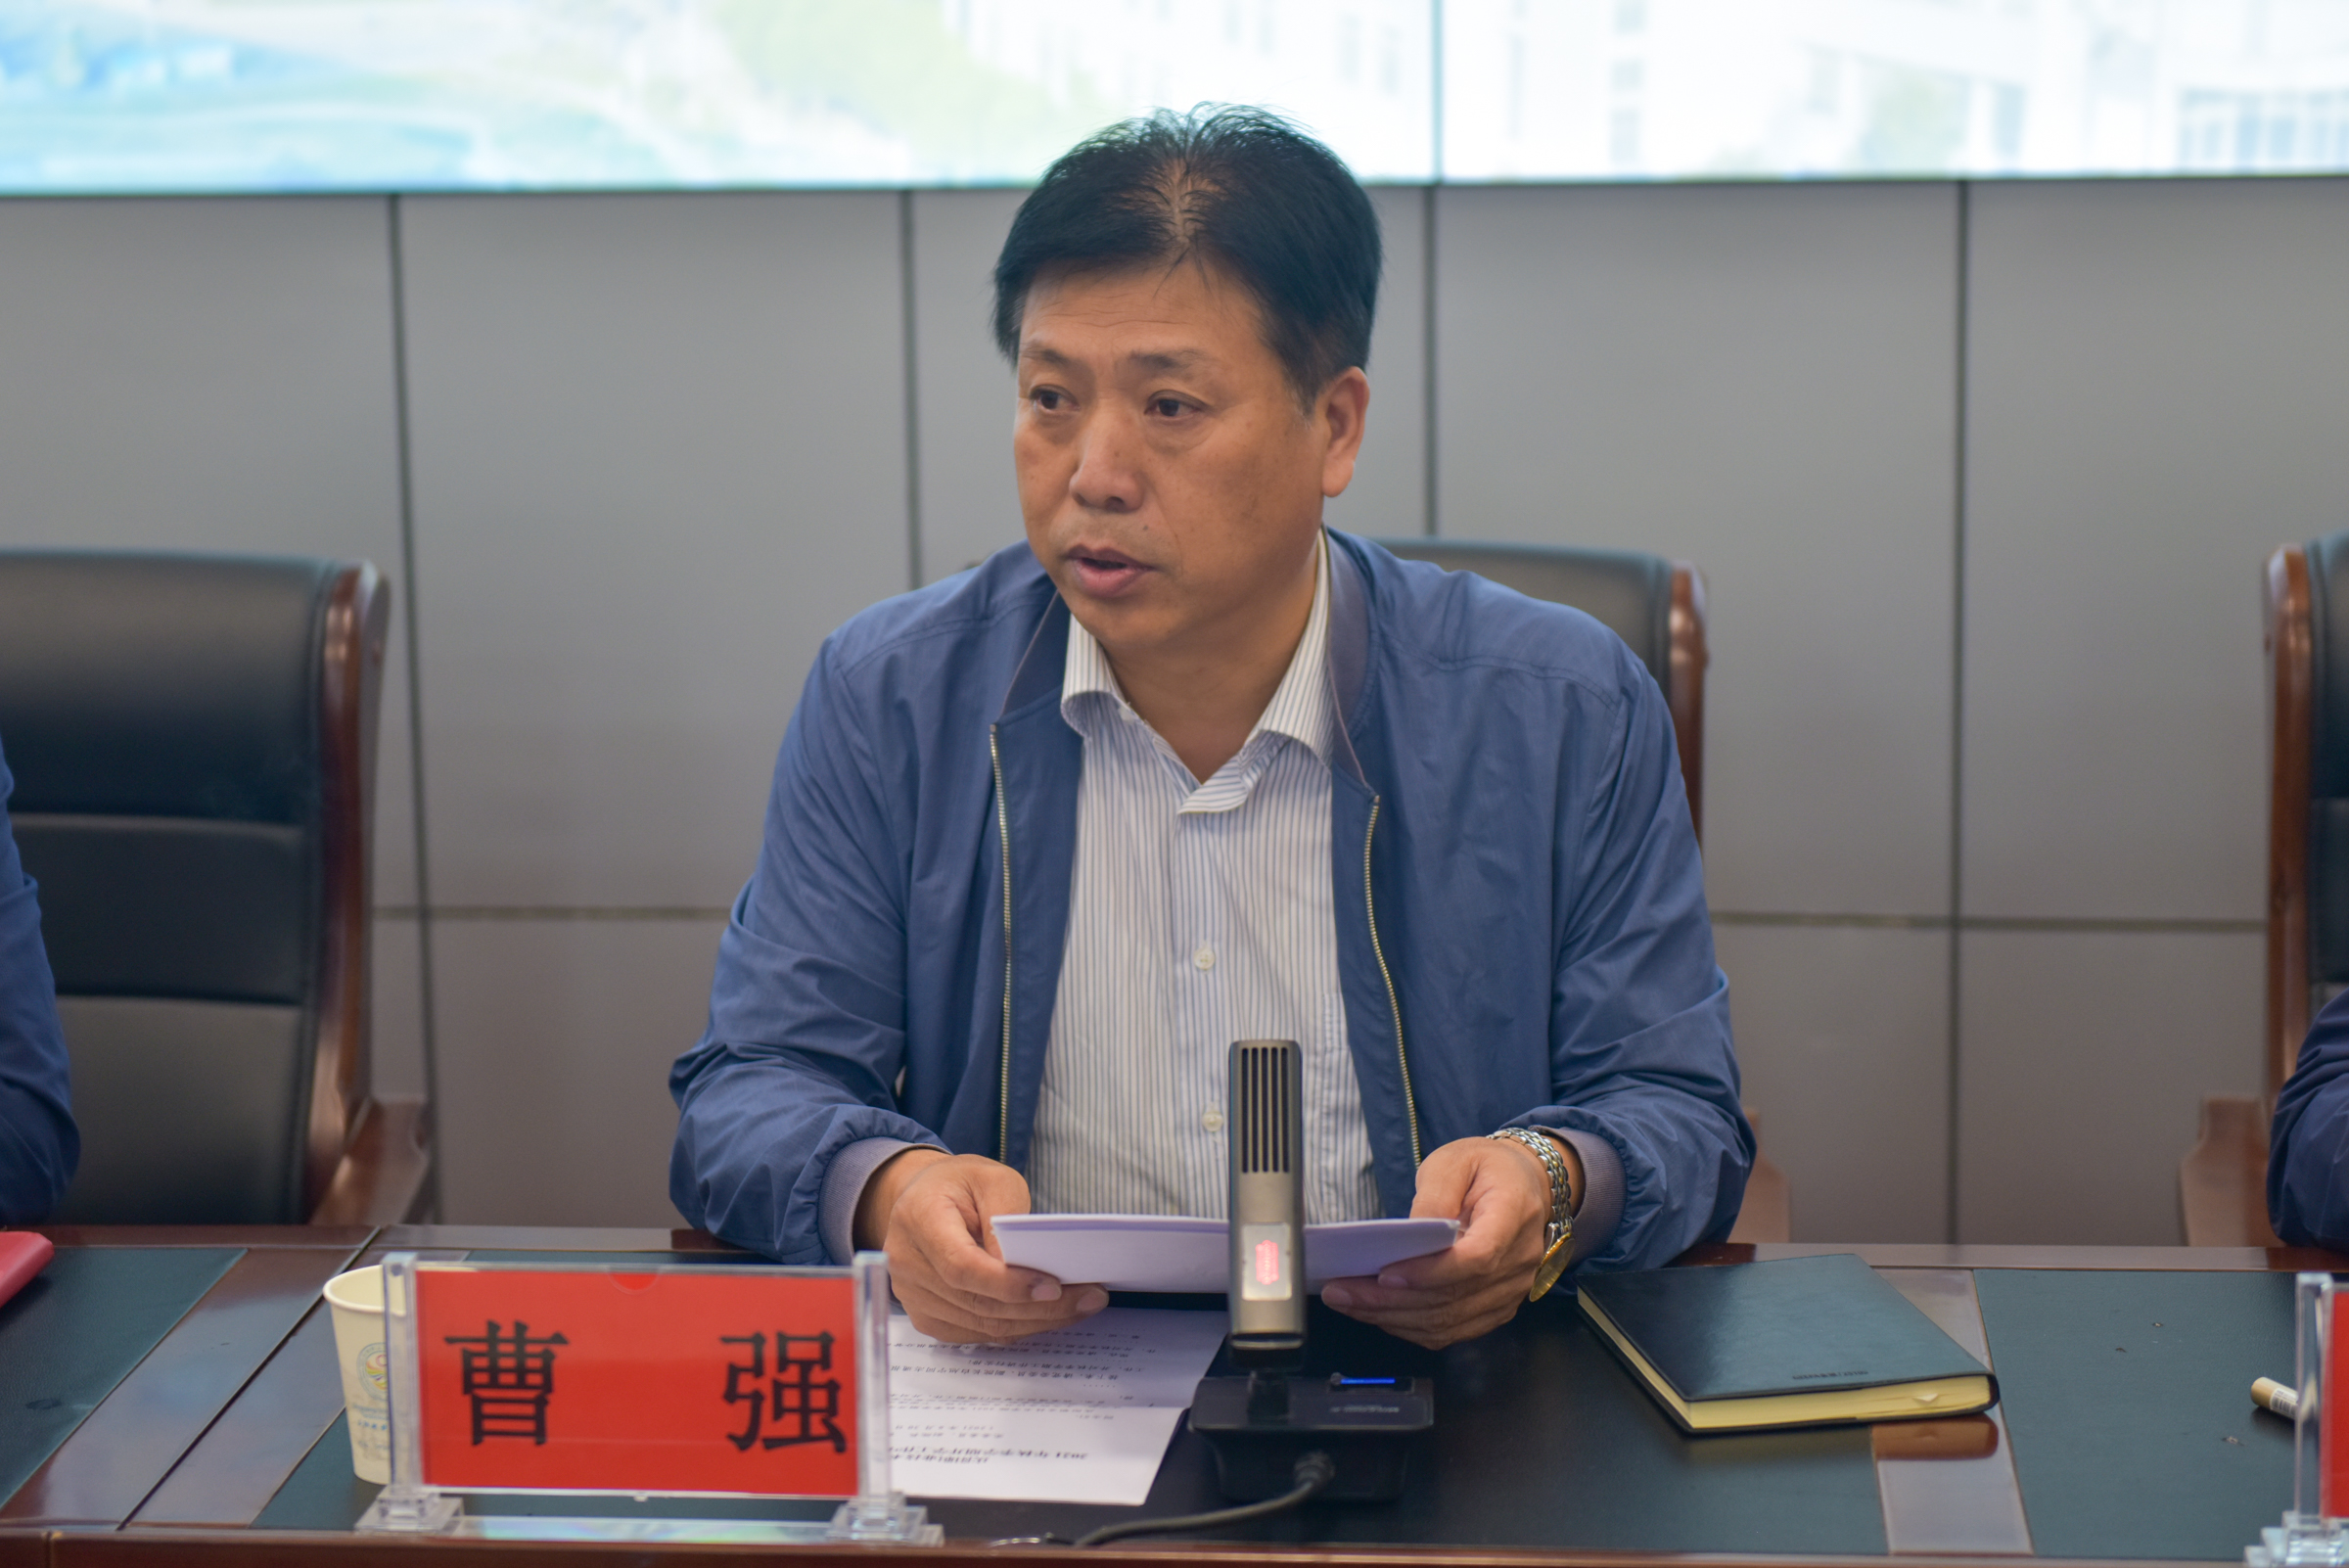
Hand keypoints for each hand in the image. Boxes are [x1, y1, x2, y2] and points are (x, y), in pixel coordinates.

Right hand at [853, 1148, 1108, 1343]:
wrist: (922, 1199)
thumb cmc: (960, 1184)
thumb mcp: (992, 1177)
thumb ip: (1006, 1215)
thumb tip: (1023, 1267)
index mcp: (919, 1219)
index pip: (962, 1266)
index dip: (1009, 1284)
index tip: (1054, 1286)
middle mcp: (908, 1264)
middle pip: (977, 1302)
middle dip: (1039, 1307)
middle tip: (1090, 1298)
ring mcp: (913, 1297)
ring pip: (981, 1325)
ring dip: (1035, 1322)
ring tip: (1081, 1306)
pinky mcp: (926, 1317)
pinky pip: (976, 1334)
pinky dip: (1016, 1328)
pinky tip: (1049, 1315)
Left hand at [1318, 1133, 1575, 1348]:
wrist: (1526, 1185)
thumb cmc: (1487, 1169)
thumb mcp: (1456, 1161)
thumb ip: (1434, 1195)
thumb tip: (1409, 1236)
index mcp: (1513, 1216)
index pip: (1476, 1259)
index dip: (1430, 1273)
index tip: (1385, 1274)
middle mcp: (1518, 1262)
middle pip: (1455, 1297)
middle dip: (1391, 1301)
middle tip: (1341, 1292)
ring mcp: (1511, 1291)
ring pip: (1450, 1322)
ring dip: (1394, 1319)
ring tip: (1349, 1303)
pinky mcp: (1497, 1308)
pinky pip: (1454, 1330)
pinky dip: (1412, 1327)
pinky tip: (1379, 1314)